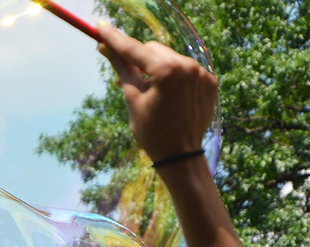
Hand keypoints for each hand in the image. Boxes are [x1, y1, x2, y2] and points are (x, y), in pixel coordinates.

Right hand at [96, 21, 218, 162]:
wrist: (181, 156)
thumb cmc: (152, 132)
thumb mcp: (133, 100)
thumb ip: (123, 70)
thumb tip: (106, 48)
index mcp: (168, 71)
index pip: (135, 50)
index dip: (115, 39)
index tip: (100, 27)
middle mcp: (189, 66)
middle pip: (154, 50)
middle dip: (138, 59)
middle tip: (124, 78)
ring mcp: (202, 73)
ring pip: (170, 58)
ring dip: (156, 68)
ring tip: (149, 92)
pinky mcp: (209, 81)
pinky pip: (186, 70)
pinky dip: (173, 76)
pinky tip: (167, 96)